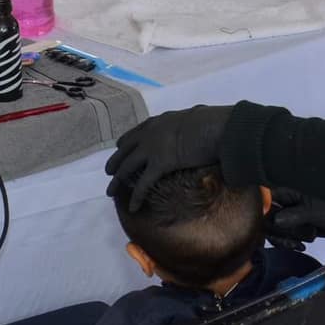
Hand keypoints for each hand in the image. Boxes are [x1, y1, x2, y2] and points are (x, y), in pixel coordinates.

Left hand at [103, 105, 234, 206]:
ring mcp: (152, 148)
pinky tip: (133, 207)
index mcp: (159, 122)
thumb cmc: (212, 121)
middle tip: (109, 172)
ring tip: (110, 192)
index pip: (136, 133)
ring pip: (127, 167)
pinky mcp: (159, 164)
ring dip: (116, 181)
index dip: (126, 143)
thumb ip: (189, 125)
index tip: (121, 148)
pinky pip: (143, 184)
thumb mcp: (195, 118)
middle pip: (125, 150)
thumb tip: (198, 126)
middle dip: (115, 161)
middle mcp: (150, 134)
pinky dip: (136, 196)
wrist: (216, 127)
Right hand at [266, 188, 324, 248]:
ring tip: (299, 244)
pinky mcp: (289, 230)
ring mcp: (285, 218)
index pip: (264, 197)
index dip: (260, 208)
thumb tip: (275, 222)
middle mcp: (282, 205)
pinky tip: (301, 246)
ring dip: (282, 240)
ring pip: (272, 230)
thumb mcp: (313, 213)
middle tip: (289, 238)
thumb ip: (295, 216)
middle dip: (274, 231)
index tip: (264, 221)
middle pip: (265, 217)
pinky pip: (280, 238)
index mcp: (287, 194)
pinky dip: (288, 244)